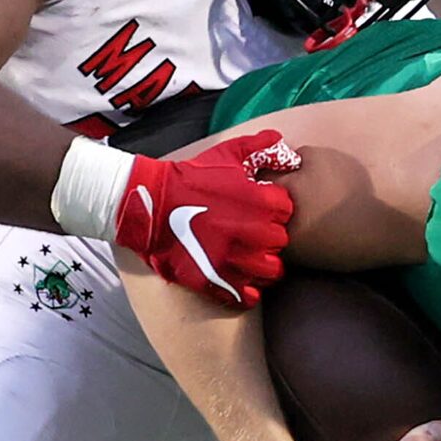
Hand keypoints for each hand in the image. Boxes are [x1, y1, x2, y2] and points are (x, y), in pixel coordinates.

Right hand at [112, 130, 295, 306]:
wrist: (152, 204)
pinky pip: (248, 295)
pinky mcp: (217, 280)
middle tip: (257, 236)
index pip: (288, 213)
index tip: (264, 212)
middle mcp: (253, 232)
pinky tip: (239, 280)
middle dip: (272, 239)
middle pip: (282, 243)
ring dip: (265, 266)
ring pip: (271, 272)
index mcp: (260, 202)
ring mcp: (235, 259)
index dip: (277, 212)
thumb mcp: (226, 153)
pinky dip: (247, 291)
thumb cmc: (190, 177)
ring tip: (252, 260)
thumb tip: (282, 144)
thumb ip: (259, 146)